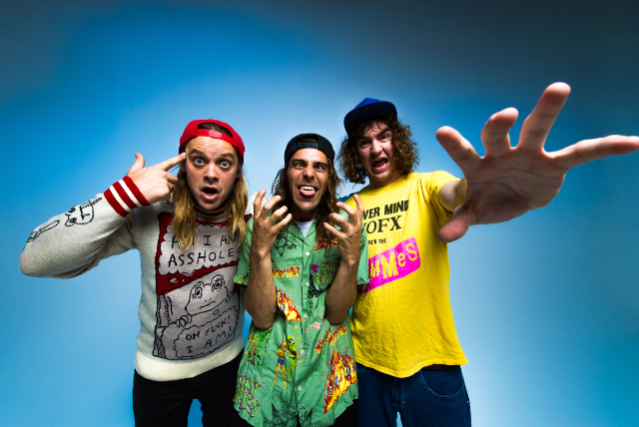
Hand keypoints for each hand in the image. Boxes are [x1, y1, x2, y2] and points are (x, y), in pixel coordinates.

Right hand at [126, 152, 185, 203]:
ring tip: (155, 191)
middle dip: (169, 183)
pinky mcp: (165, 192)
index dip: (178, 158)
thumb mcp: (134, 170)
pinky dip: (163, 197)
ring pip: (172, 188)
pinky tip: (155, 196)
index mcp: (156, 168)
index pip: (169, 162)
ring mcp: (165, 183)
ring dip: (166, 191)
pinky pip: (169, 195)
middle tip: (158, 186)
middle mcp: (162, 174)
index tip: (185, 155)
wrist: (130, 194)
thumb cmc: (131, 183)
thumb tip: (138, 154)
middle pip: (174, 179)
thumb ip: (139, 162)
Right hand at [250, 189, 291, 258]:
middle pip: (266, 207)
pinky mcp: (273, 231)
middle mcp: (261, 221)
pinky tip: (289, 216)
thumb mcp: (257, 224)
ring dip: (282, 209)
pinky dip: (287, 218)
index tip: (264, 189)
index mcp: (256, 218)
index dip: (259, 196)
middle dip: (273, 200)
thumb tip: (269, 205)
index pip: (256, 204)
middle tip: (279, 197)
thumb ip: (261, 215)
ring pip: (276, 214)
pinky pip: (282, 223)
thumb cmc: (259, 235)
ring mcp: (267, 226)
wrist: (259, 248)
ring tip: (285, 208)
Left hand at [324, 194, 363, 265]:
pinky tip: (325, 224)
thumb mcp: (353, 230)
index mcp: (358, 224)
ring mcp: (349, 233)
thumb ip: (348, 222)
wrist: (352, 255)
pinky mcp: (342, 239)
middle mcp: (355, 227)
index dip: (359, 202)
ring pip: (342, 221)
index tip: (355, 195)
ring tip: (330, 215)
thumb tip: (339, 214)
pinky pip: (334, 231)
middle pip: (352, 213)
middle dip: (344, 206)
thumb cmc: (351, 241)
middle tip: (338, 203)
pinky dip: (328, 227)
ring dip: (334, 216)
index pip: (361, 211)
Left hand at [436, 82, 638, 242]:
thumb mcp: (472, 213)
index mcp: (477, 165)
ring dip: (546, 109)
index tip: (442, 131)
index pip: (464, 152)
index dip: (454, 143)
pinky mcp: (554, 163)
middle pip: (497, 133)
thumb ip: (461, 221)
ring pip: (536, 129)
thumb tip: (444, 237)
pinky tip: (632, 142)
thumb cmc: (484, 199)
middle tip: (506, 113)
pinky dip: (605, 147)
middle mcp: (501, 152)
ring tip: (559, 87)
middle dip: (499, 123)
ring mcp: (529, 154)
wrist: (506, 199)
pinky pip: (581, 153)